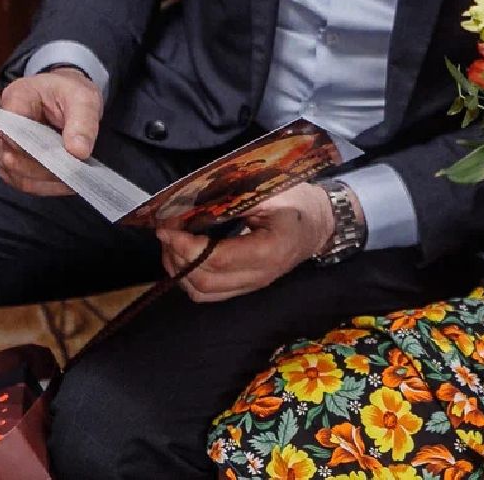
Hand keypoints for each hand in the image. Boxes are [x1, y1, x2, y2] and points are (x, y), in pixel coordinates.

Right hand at [0, 68, 101, 196]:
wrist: (65, 96)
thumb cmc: (70, 93)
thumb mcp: (84, 98)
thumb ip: (83, 122)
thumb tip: (78, 152)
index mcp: (15, 99)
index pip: (11, 130)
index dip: (34, 149)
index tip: (63, 157)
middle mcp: (1, 125)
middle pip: (13, 158)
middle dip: (46, 168)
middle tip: (77, 170)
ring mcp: (3, 147)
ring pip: (18, 175)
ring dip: (48, 181)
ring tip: (76, 177)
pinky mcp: (12, 163)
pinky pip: (24, 183)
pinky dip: (47, 187)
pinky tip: (68, 183)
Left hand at [156, 182, 345, 302]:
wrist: (318, 224)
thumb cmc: (297, 202)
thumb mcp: (271, 190)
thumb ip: (234, 198)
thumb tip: (190, 201)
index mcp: (270, 250)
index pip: (218, 259)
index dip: (186, 245)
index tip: (167, 227)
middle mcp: (260, 276)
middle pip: (205, 281)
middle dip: (177, 256)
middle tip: (165, 231)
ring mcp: (252, 285)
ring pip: (202, 292)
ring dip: (178, 269)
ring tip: (170, 243)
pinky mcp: (244, 287)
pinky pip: (208, 293)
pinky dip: (187, 277)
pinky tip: (181, 255)